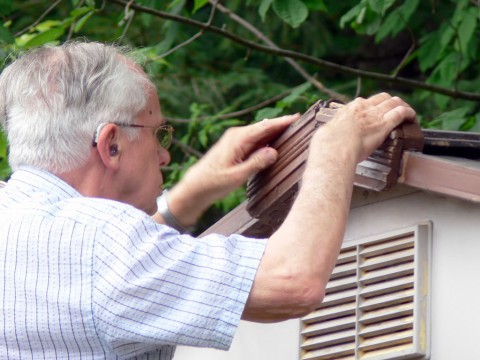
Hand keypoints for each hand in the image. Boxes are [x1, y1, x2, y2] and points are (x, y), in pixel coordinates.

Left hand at [157, 114, 299, 226]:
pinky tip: (278, 142)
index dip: (282, 122)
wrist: (196, 186)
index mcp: (238, 139)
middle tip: (301, 122)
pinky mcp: (237, 147)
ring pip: (261, 134)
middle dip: (282, 125)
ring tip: (294, 130)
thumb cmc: (213, 182)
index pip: (265, 127)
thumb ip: (256, 163)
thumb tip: (273, 151)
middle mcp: (238, 135)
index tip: (297, 117)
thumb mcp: (236, 176)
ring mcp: (237, 140)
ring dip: (276, 132)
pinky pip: (256, 141)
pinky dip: (268, 140)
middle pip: (265, 127)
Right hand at [319, 92, 416, 161]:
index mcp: (350, 109)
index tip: (374, 110)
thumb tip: (325, 137)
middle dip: (390, 101)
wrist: (334, 146)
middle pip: (382, 97)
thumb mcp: (328, 133)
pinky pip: (401, 113)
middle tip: (394, 108)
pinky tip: (413, 117)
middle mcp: (364, 108)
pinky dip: (409, 113)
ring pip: (394, 102)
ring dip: (402, 105)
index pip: (364, 101)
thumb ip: (331, 131)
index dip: (372, 105)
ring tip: (407, 112)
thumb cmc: (329, 144)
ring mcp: (375, 114)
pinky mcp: (385, 124)